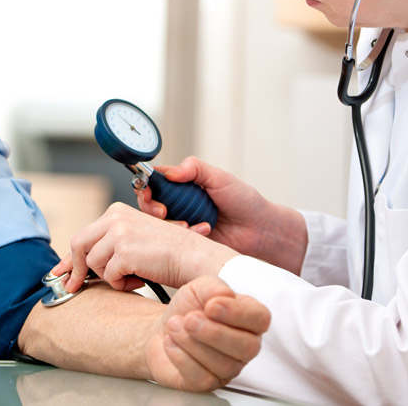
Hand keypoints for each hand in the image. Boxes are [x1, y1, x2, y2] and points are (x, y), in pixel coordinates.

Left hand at [52, 202, 237, 291]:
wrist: (194, 258)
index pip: (83, 235)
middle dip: (76, 270)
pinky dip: (122, 285)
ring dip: (110, 278)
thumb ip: (109, 246)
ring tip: (132, 277)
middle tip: (76, 287)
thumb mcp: (134, 240)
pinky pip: (109, 277)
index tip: (60, 273)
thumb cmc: (168, 253)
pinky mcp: (124, 251)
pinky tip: (140, 279)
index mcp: (116, 212)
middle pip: (78, 246)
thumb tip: (79, 266)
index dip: (70, 258)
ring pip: (94, 264)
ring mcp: (119, 233)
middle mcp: (115, 217)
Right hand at [137, 157, 307, 272]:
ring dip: (169, 223)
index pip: (155, 180)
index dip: (146, 185)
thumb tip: (171, 172)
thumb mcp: (220, 177)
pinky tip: (203, 231)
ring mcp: (183, 220)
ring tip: (186, 224)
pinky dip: (185, 235)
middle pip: (149, 202)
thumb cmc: (244, 201)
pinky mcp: (188, 239)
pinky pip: (174, 239)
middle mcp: (181, 202)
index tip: (148, 191)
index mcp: (184, 183)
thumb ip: (194, 168)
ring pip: (158, 223)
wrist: (261, 230)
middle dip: (151, 207)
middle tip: (163, 211)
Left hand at [145, 275, 270, 391]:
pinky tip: (172, 343)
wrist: (163, 327)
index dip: (237, 313)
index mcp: (248, 319)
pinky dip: (181, 357)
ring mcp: (228, 367)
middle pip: (247, 347)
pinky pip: (201, 378)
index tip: (211, 305)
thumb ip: (213, 287)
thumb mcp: (199, 288)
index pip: (260, 319)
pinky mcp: (208, 383)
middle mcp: (243, 346)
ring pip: (223, 364)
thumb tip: (225, 295)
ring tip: (174, 326)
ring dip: (192, 343)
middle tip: (190, 319)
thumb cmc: (187, 309)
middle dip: (214, 332)